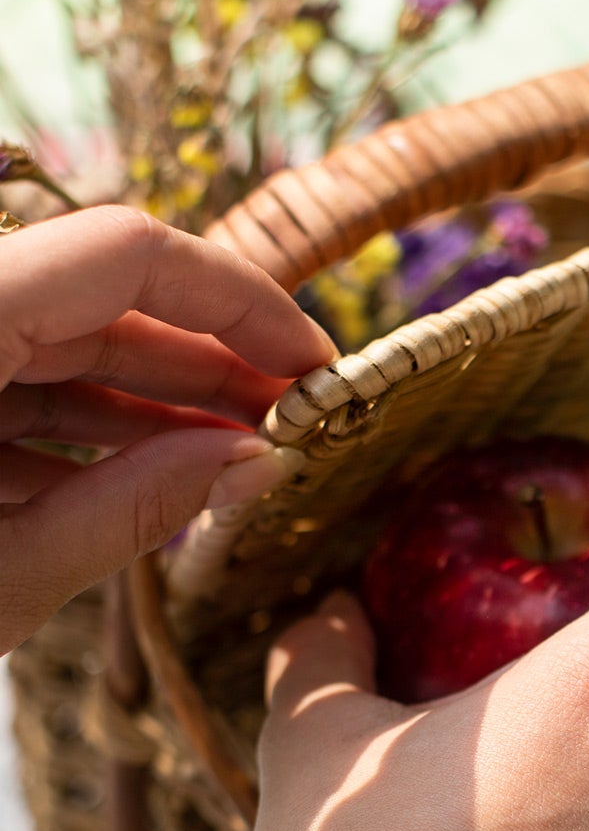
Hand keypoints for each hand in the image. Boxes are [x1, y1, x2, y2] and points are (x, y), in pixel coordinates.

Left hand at [0, 205, 333, 653]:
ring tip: (233, 464)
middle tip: (291, 428)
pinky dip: (74, 433)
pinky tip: (142, 484)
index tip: (315, 367)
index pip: (125, 252)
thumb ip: (134, 508)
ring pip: (53, 347)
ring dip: (148, 407)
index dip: (239, 299)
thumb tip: (257, 465)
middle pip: (95, 302)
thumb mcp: (3, 577)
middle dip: (205, 364)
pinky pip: (3, 383)